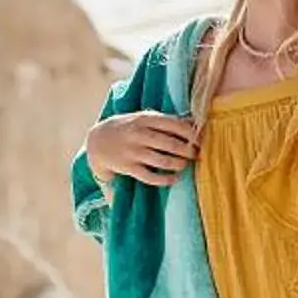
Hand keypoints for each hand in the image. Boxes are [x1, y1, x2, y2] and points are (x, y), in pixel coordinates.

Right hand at [85, 112, 199, 187]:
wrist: (98, 141)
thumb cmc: (128, 128)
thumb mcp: (143, 118)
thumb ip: (166, 120)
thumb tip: (194, 121)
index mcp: (145, 119)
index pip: (174, 125)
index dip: (190, 134)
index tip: (199, 140)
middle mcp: (139, 135)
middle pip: (171, 144)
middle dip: (188, 151)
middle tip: (195, 155)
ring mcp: (133, 152)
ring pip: (163, 161)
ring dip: (179, 165)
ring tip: (185, 165)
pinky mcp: (129, 168)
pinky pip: (151, 177)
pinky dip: (166, 179)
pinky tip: (175, 178)